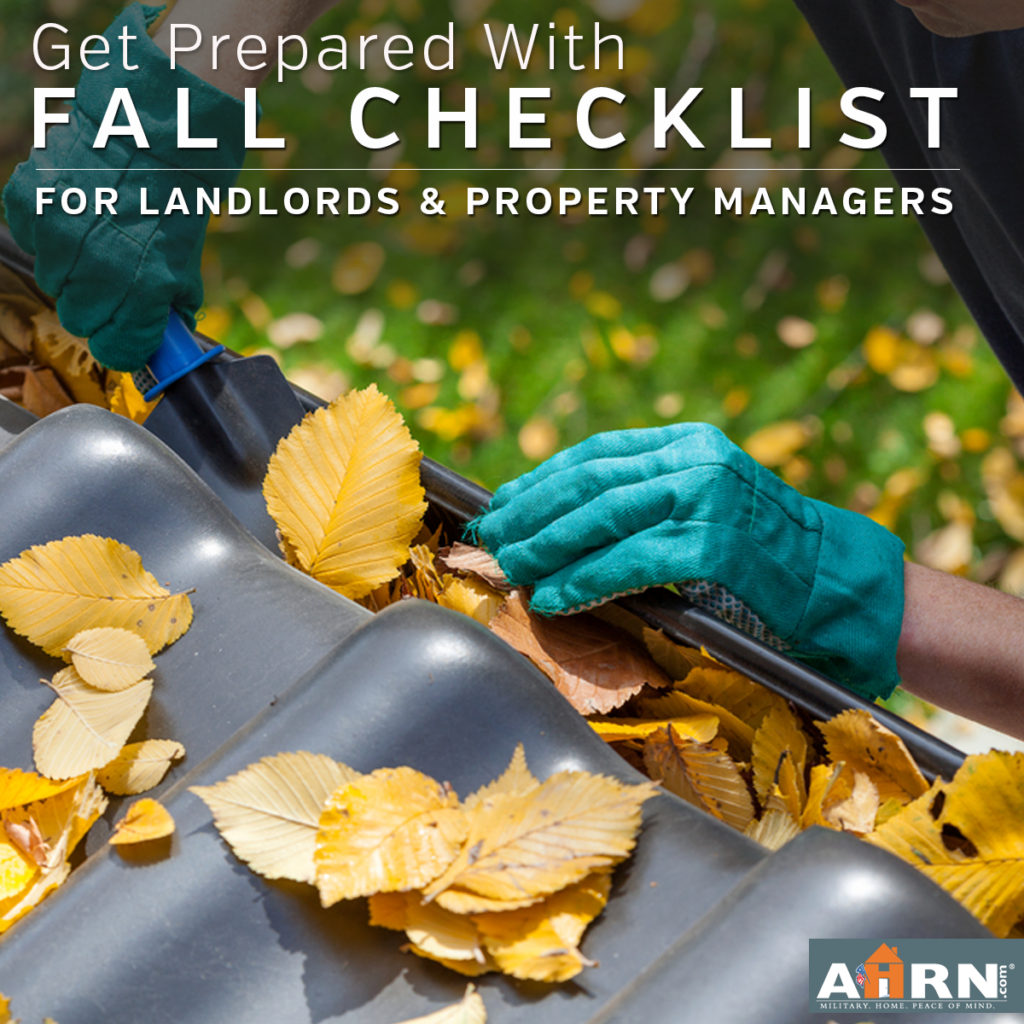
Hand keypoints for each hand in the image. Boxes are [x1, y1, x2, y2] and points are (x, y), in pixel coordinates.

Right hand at [1, 4, 245, 370]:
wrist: (154, 123)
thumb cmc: (178, 191)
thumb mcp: (186, 256)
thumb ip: (170, 301)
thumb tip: (164, 334)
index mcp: (145, 289)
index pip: (117, 351)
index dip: (125, 344)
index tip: (130, 334)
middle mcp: (100, 270)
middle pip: (80, 321)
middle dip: (100, 309)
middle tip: (117, 281)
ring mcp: (59, 237)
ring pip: (53, 282)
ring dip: (73, 270)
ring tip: (100, 236)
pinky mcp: (30, 205)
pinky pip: (30, 240)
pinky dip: (48, 232)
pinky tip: (76, 211)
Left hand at [472, 422, 905, 699]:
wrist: (839, 582)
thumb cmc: (765, 552)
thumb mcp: (706, 501)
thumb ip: (648, 498)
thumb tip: (565, 518)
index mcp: (688, 443)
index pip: (596, 454)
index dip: (541, 480)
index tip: (503, 504)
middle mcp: (695, 460)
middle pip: (589, 482)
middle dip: (531, 513)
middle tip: (492, 538)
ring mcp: (707, 499)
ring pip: (602, 518)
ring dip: (547, 547)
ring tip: (511, 567)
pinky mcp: (715, 546)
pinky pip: (630, 562)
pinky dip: (584, 580)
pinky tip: (554, 596)